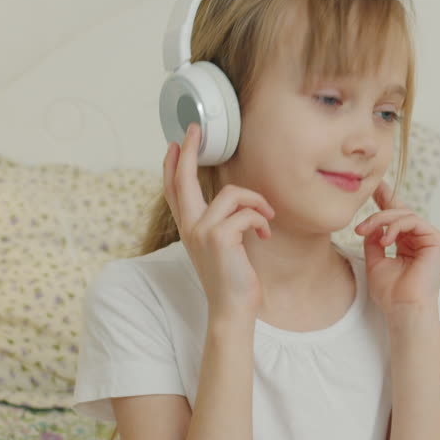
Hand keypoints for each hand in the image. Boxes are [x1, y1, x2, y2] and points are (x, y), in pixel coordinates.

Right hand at [164, 123, 274, 321]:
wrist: (232, 309)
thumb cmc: (232, 279)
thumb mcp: (221, 247)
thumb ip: (219, 223)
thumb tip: (234, 201)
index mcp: (189, 228)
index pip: (174, 190)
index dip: (173, 165)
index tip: (177, 143)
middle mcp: (189, 227)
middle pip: (184, 181)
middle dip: (190, 152)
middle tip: (195, 130)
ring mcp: (201, 231)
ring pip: (231, 195)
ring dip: (256, 202)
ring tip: (266, 218)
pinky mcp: (219, 237)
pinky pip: (246, 212)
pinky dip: (260, 221)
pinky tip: (264, 234)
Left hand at [354, 180, 439, 313]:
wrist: (403, 310)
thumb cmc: (391, 293)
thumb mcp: (375, 261)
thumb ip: (374, 241)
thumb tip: (371, 225)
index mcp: (408, 244)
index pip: (397, 217)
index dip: (385, 199)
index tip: (373, 186)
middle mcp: (421, 239)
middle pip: (399, 213)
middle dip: (377, 214)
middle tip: (359, 225)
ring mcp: (431, 239)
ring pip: (404, 215)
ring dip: (381, 220)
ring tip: (365, 232)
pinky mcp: (437, 240)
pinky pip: (414, 221)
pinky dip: (395, 227)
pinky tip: (384, 240)